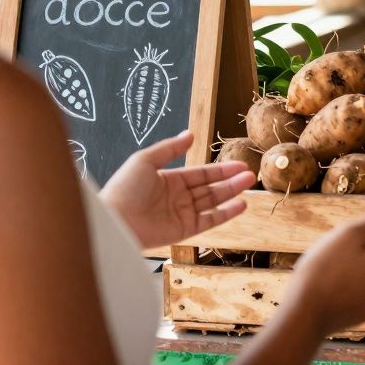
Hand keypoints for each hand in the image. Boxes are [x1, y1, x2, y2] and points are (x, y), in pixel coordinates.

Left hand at [100, 131, 255, 248]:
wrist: (113, 221)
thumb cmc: (124, 189)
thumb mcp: (145, 160)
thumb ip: (170, 148)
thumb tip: (190, 134)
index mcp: (169, 180)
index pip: (200, 173)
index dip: (220, 169)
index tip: (239, 164)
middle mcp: (178, 197)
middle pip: (210, 187)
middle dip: (230, 180)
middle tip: (250, 174)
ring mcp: (181, 214)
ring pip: (212, 202)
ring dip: (231, 193)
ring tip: (249, 184)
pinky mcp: (184, 231)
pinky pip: (209, 221)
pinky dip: (226, 213)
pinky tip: (240, 205)